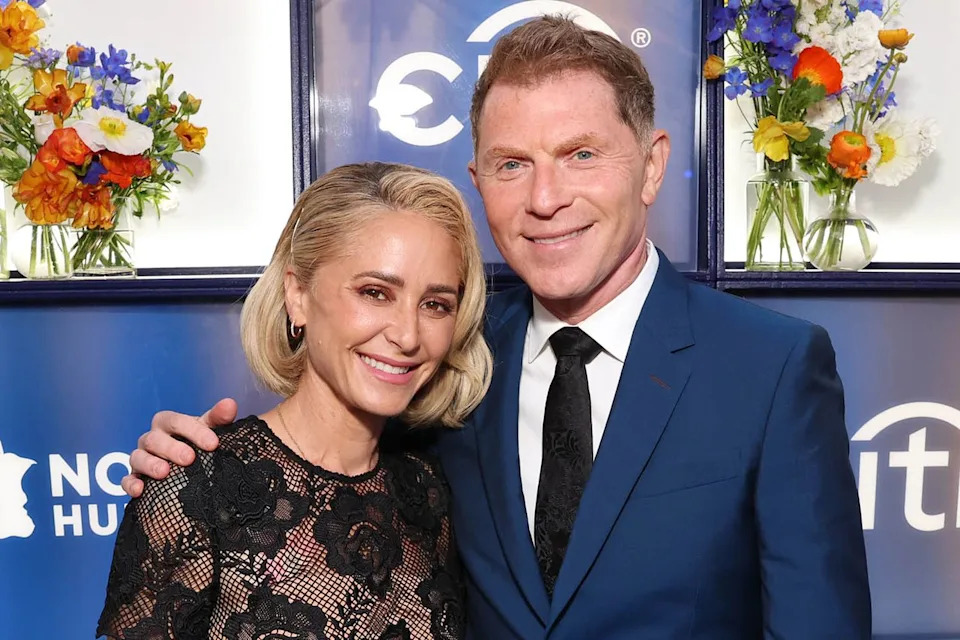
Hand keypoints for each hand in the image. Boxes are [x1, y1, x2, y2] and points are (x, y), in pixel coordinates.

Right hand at [120, 398, 236, 497]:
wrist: (190, 467)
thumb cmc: (199, 443)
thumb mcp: (210, 430)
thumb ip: (219, 418)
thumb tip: (230, 404)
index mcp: (169, 423)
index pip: (176, 421)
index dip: (194, 431)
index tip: (213, 444)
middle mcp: (152, 438)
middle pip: (154, 439)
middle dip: (172, 448)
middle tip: (189, 459)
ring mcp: (141, 457)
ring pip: (137, 457)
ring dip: (150, 464)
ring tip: (165, 472)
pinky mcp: (135, 477)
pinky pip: (127, 480)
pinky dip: (131, 484)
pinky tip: (140, 490)